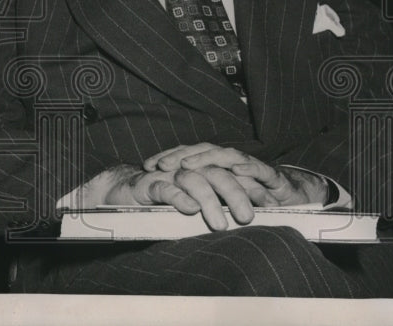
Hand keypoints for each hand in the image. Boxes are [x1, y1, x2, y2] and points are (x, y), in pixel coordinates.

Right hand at [102, 164, 257, 230]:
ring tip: (220, 224)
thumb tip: (250, 224)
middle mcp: (189, 169)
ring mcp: (168, 174)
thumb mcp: (195, 206)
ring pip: (194, 179)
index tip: (271, 207)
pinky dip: (178, 197)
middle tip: (248, 218)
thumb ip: (217, 209)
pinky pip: (165, 187)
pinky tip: (189, 209)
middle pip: (217, 173)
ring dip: (209, 201)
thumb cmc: (162, 201)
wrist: (121, 191)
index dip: (252, 187)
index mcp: (203, 171)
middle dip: (236, 193)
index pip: (233, 174)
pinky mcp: (148, 183)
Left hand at [144, 143, 327, 206]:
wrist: (294, 198)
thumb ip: (200, 199)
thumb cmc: (254, 200)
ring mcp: (251, 167)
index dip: (169, 158)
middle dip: (180, 156)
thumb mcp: (221, 201)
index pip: (189, 155)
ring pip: (226, 156)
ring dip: (206, 159)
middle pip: (203, 151)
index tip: (147, 166)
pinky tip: (235, 169)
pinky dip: (248, 167)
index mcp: (217, 165)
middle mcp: (232, 162)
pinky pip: (260, 169)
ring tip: (187, 165)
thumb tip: (168, 207)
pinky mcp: (273, 177)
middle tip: (161, 165)